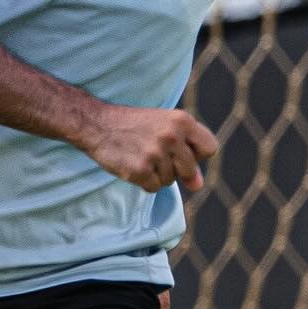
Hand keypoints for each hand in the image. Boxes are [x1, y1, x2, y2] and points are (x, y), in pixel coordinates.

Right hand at [81, 104, 217, 192]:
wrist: (97, 123)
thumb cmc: (134, 126)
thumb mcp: (164, 128)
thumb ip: (186, 154)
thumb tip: (198, 186)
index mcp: (182, 120)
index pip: (210, 148)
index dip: (197, 155)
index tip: (180, 151)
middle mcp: (171, 136)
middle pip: (190, 170)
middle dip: (175, 168)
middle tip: (154, 154)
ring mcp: (155, 154)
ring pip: (170, 180)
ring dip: (156, 174)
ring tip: (140, 155)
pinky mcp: (140, 170)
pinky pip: (154, 188)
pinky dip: (144, 181)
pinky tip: (133, 165)